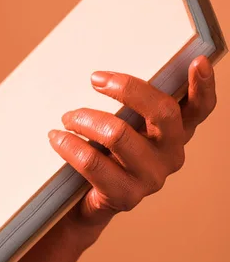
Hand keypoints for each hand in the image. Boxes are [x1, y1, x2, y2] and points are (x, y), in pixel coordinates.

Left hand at [48, 55, 216, 250]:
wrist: (85, 200)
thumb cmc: (105, 149)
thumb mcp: (123, 122)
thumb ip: (129, 102)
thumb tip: (104, 72)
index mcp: (177, 131)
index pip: (199, 108)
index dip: (203, 86)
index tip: (199, 62)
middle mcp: (172, 154)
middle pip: (162, 111)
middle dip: (126, 88)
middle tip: (95, 79)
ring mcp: (152, 177)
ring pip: (118, 134)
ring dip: (85, 119)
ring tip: (67, 117)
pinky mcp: (126, 196)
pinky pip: (93, 162)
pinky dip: (69, 145)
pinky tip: (57, 138)